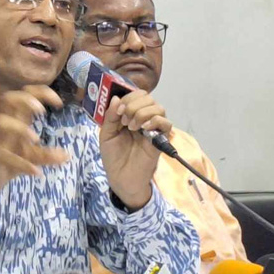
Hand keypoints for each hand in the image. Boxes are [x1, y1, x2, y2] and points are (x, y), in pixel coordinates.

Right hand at [0, 85, 69, 213]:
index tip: (59, 103)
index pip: (25, 94)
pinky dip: (22, 164)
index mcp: (17, 120)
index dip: (41, 92)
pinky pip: (4, 155)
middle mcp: (6, 126)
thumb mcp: (32, 157)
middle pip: (8, 99)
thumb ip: (48, 155)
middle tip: (41, 111)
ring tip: (36, 139)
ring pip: (2, 122)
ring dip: (20, 128)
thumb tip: (66, 155)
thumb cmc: (10, 161)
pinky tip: (36, 172)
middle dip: (25, 99)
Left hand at [99, 90, 171, 209]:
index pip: (137, 95)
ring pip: (159, 107)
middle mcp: (144, 119)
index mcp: (131, 115)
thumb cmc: (113, 156)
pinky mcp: (160, 140)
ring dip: (143, 113)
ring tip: (132, 127)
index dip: (128, 98)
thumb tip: (117, 98)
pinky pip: (167, 123)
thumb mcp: (106, 133)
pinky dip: (156, 121)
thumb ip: (110, 116)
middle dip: (134, 105)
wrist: (121, 178)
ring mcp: (153, 129)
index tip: (119, 111)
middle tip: (125, 120)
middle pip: (149, 98)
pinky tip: (144, 129)